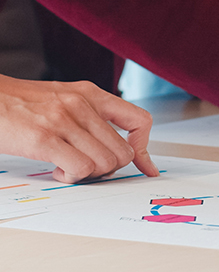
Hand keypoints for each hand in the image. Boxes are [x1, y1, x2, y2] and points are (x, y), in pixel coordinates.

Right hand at [0, 76, 157, 182]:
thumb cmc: (21, 104)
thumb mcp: (64, 98)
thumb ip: (91, 116)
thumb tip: (116, 148)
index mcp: (91, 94)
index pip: (140, 120)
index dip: (145, 149)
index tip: (144, 167)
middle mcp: (82, 105)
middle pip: (123, 152)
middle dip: (109, 169)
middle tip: (89, 168)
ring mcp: (63, 121)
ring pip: (105, 163)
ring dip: (89, 174)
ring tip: (69, 166)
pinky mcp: (44, 139)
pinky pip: (80, 169)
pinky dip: (72, 177)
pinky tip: (58, 170)